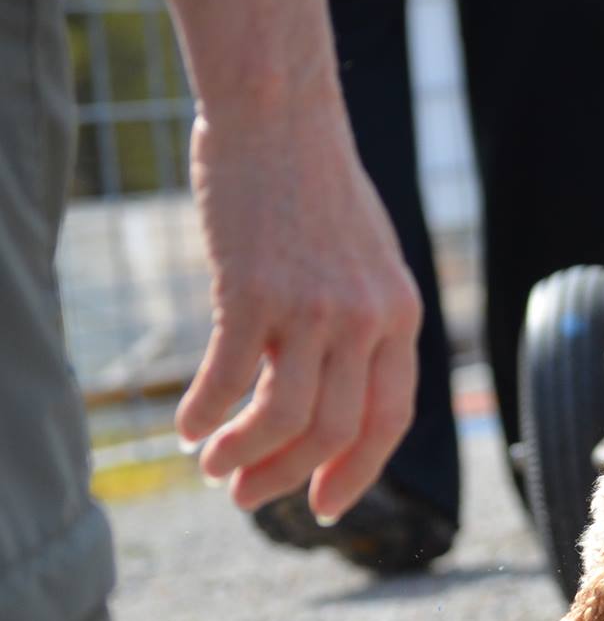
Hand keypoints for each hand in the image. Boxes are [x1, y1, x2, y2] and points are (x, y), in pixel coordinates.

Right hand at [175, 105, 421, 522]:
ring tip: (213, 469)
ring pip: (283, 419)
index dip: (356, 471)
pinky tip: (184, 427)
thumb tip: (338, 389)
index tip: (323, 505)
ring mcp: (313, 307)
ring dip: (243, 455)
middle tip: (247, 497)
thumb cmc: (316, 187)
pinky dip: (204, 413)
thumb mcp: (368, 260)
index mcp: (402, 316)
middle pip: (333, 431)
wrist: (280, 114)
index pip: (389, 420)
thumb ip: (364, 322)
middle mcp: (367, 319)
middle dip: (286, 478)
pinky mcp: (255, 291)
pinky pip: (229, 378)